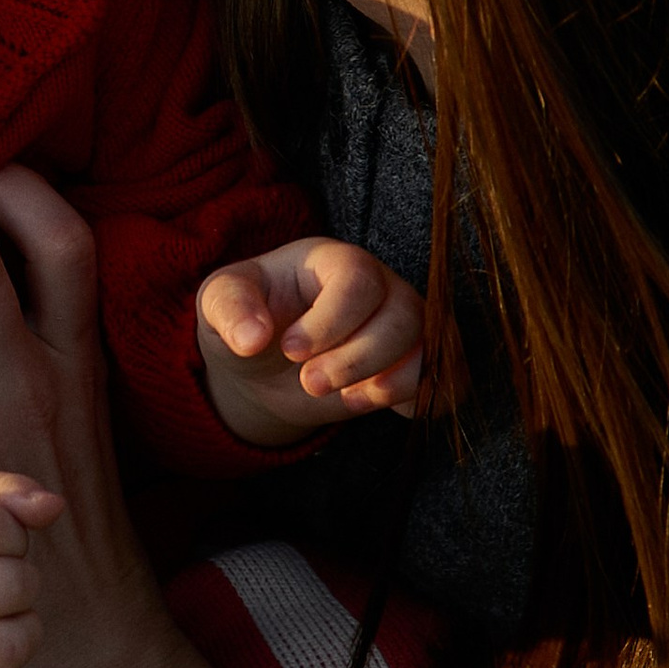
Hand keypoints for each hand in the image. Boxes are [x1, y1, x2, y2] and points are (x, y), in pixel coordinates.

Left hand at [197, 237, 424, 442]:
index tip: (288, 350)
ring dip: (390, 384)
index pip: (359, 279)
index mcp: (333, 260)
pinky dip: (424, 400)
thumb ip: (231, 309)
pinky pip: (449, 380)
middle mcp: (381, 286)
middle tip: (309, 383)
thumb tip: (252, 339)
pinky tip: (383, 406)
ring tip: (344, 399)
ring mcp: (405, 325)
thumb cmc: (247, 319)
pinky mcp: (416, 363)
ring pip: (432, 348)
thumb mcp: (219, 304)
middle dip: (357, 360)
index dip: (330, 321)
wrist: (266, 365)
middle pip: (405, 315)